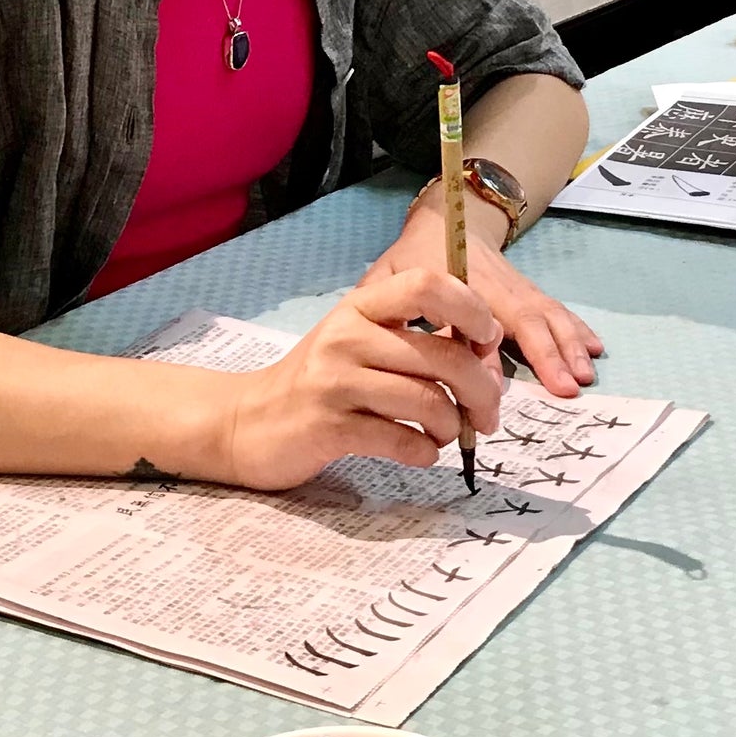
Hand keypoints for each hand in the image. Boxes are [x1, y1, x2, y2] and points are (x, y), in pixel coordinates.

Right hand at [221, 268, 504, 490]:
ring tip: (444, 433)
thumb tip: (483, 352)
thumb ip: (411, 338)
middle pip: (443, 356)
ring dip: (452, 426)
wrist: (247, 421)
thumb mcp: (358, 340)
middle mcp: (347, 336)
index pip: (427, 284)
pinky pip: (403, 441)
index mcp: (360, 305)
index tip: (486, 340)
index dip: (471, 309)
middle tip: (488, 412)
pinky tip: (420, 451)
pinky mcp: (330, 427)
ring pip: (429, 402)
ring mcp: (336, 382)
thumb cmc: (318, 380)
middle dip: (482, 390)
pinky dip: (425, 452)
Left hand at [359, 194, 603, 398]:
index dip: (485, 357)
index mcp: (458, 285)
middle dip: (547, 354)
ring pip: (546, 313)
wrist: (448, 217)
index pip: (475, 324)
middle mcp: (495, 286)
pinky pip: (555, 308)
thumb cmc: (415, 255)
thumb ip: (388, 309)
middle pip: (524, 319)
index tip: (494, 389)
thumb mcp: (389, 275)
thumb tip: (398, 354)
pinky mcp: (527, 289)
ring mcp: (516, 287)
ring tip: (584, 376)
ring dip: (568, 344)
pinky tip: (595, 347)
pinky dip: (577, 328)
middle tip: (566, 388)